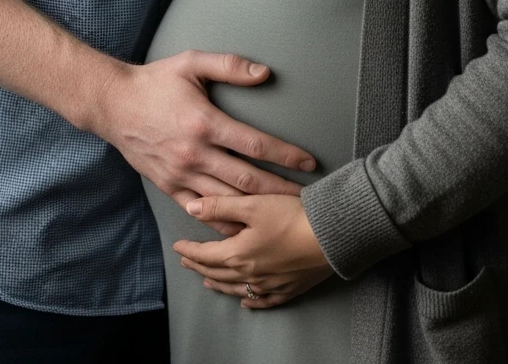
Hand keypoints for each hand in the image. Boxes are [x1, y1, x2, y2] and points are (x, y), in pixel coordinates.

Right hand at [93, 52, 316, 233]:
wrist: (113, 105)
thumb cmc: (155, 81)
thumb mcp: (192, 63)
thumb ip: (229, 66)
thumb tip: (264, 73)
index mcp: (205, 123)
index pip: (255, 144)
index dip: (285, 155)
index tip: (308, 162)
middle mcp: (195, 154)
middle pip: (247, 180)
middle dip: (280, 190)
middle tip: (306, 199)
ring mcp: (181, 174)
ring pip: (226, 200)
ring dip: (256, 209)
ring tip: (281, 216)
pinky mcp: (168, 186)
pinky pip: (199, 210)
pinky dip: (222, 222)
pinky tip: (240, 228)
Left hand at [173, 194, 333, 306]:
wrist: (330, 236)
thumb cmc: (291, 216)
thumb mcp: (253, 204)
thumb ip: (220, 206)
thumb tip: (190, 208)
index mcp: (238, 254)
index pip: (206, 254)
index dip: (190, 250)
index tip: (177, 246)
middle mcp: (250, 274)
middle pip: (218, 272)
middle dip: (199, 266)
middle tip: (186, 261)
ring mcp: (269, 285)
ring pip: (237, 289)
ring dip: (219, 284)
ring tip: (207, 280)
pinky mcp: (288, 289)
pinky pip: (264, 301)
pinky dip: (251, 302)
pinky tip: (246, 302)